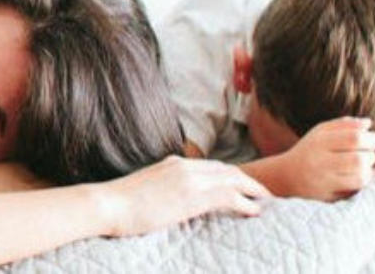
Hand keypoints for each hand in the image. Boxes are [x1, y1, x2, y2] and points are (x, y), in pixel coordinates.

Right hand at [97, 156, 270, 236]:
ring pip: (233, 179)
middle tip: (263, 194)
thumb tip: (169, 203)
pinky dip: (246, 202)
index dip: (230, 176)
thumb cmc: (118, 205)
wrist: (107, 204)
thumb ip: (162, 191)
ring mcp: (189, 178)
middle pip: (227, 169)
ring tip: (267, 201)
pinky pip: (228, 195)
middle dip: (247, 181)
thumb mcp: (145, 191)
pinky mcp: (191, 195)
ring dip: (253, 190)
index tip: (241, 187)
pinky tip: (255, 211)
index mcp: (173, 163)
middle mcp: (185, 166)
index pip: (211, 166)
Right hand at [263, 117, 374, 200]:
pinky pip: (354, 190)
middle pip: (359, 159)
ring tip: (362, 166)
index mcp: (319, 142)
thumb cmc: (309, 151)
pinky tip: (355, 177)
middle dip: (371, 156)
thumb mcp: (320, 133)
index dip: (373, 139)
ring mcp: (322, 181)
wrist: (283, 178)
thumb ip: (343, 125)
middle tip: (369, 155)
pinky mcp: (326, 196)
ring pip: (359, 176)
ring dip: (368, 170)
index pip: (353, 138)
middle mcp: (319, 161)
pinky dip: (360, 182)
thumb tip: (368, 124)